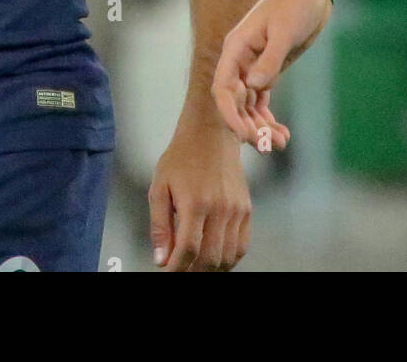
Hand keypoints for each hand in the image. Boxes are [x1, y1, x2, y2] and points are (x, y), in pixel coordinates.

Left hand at [148, 123, 250, 270]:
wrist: (211, 133)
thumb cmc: (181, 158)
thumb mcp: (159, 187)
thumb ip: (160, 226)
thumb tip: (161, 259)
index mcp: (195, 203)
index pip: (189, 250)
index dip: (177, 269)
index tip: (168, 273)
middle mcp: (219, 208)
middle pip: (210, 258)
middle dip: (193, 272)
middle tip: (181, 270)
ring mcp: (236, 210)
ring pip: (227, 256)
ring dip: (211, 268)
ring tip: (196, 267)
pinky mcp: (246, 209)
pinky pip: (242, 245)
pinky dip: (229, 259)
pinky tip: (216, 259)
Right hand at [211, 0, 331, 146]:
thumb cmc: (295, 4)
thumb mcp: (284, 31)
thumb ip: (269, 59)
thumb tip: (254, 87)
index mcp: (236, 48)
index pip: (223, 88)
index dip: (229, 114)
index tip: (243, 136)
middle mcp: (240, 60)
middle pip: (235, 103)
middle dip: (248, 127)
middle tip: (268, 146)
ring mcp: (254, 67)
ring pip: (249, 106)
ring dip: (261, 127)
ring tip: (281, 144)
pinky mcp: (269, 71)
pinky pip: (263, 101)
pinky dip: (270, 119)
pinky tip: (283, 134)